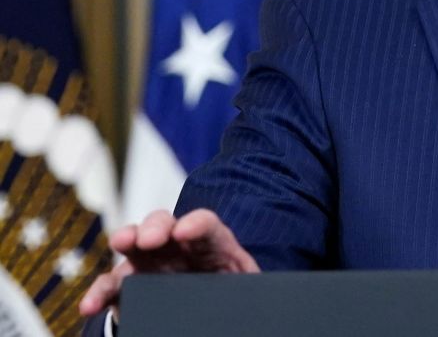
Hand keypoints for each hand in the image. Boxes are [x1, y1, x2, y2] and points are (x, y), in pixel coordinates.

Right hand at [79, 209, 259, 320]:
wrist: (211, 314)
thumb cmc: (230, 297)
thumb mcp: (244, 292)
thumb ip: (243, 292)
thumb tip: (246, 307)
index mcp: (212, 246)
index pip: (206, 226)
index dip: (196, 224)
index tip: (186, 231)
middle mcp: (178, 249)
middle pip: (165, 225)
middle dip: (157, 226)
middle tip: (151, 238)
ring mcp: (151, 265)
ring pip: (134, 245)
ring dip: (127, 240)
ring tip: (122, 243)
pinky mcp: (129, 288)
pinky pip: (110, 287)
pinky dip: (98, 293)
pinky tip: (90, 305)